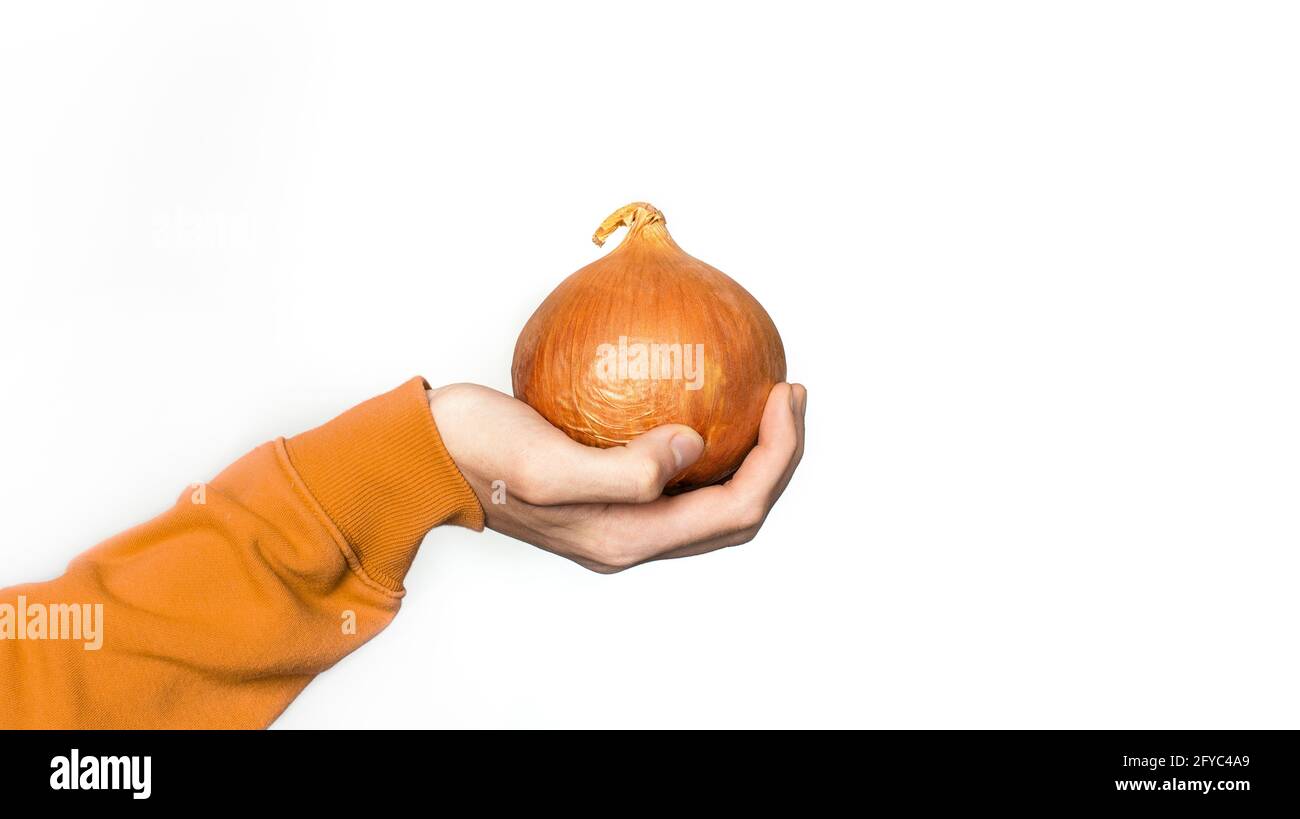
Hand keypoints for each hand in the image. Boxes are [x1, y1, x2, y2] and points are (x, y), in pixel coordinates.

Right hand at [428, 382, 806, 572]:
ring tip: (764, 397)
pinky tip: (705, 397)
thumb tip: (695, 448)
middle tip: (787, 394)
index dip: (778, 458)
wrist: (426, 454)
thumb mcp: (545, 464)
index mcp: (628, 538)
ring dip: (749, 452)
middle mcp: (632, 536)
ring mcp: (620, 517)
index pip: (736, 509)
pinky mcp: (606, 489)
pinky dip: (708, 442)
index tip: (785, 395)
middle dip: (778, 458)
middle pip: (735, 511)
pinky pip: (678, 473)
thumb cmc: (476, 452)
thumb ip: (625, 471)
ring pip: (711, 496)